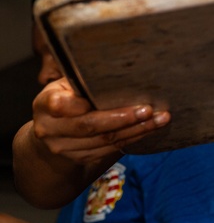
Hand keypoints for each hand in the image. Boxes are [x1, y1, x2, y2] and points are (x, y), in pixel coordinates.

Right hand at [30, 78, 169, 166]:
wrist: (51, 131)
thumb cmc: (66, 97)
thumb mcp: (67, 84)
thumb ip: (84, 79)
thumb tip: (120, 63)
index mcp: (45, 104)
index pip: (62, 105)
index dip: (86, 105)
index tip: (113, 98)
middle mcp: (50, 129)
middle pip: (89, 126)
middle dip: (123, 118)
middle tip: (150, 110)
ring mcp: (63, 147)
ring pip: (104, 140)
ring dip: (136, 130)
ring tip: (160, 119)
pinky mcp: (79, 158)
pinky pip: (109, 150)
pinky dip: (131, 139)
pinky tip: (148, 129)